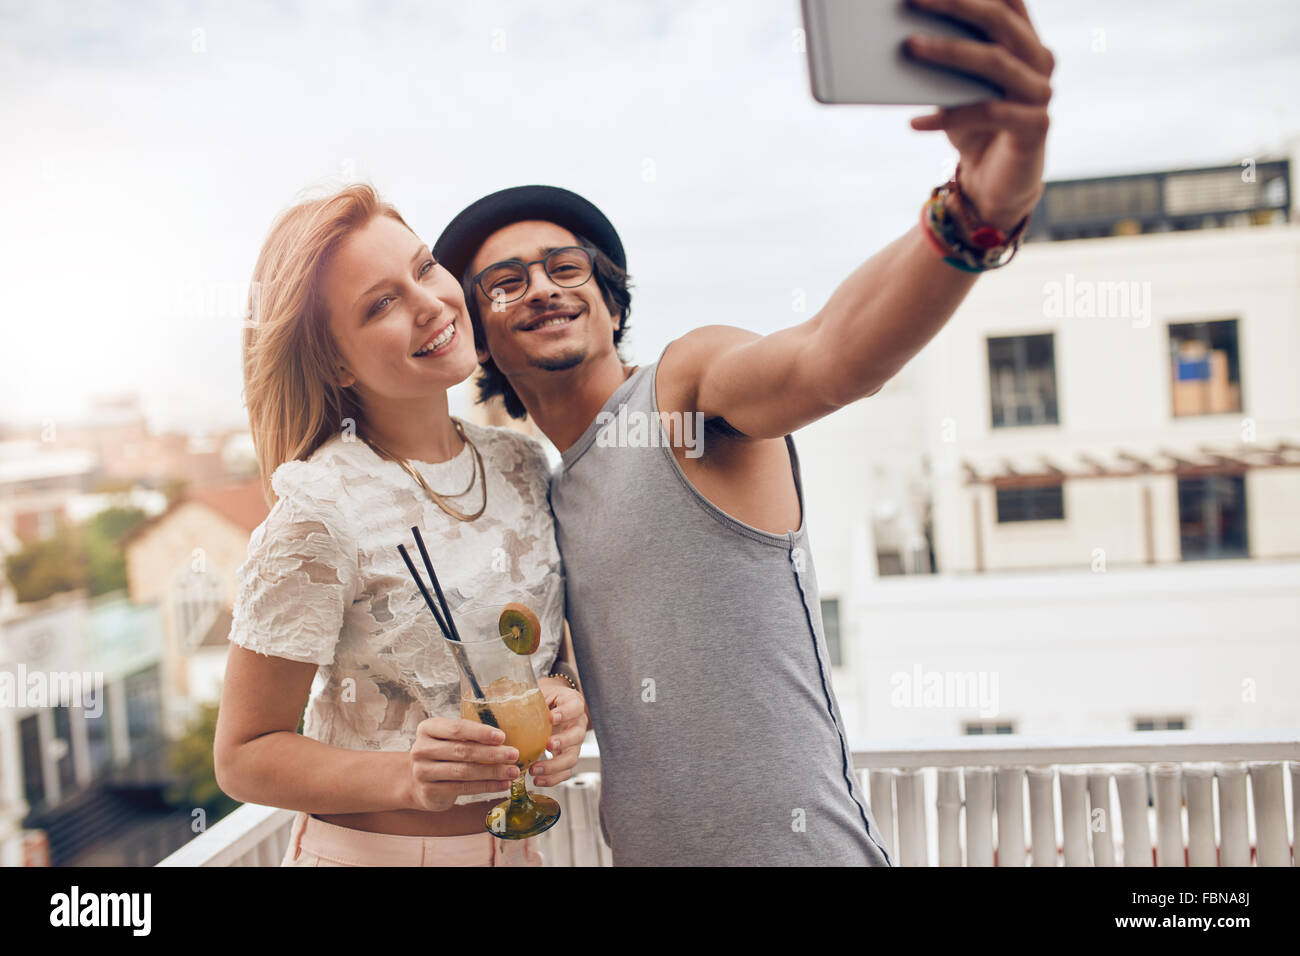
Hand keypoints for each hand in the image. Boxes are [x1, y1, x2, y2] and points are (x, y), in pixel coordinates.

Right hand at [405, 716, 520, 812]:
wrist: (417, 781)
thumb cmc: (443, 754)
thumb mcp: (449, 738)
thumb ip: (469, 735)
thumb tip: (506, 739)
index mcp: (428, 728)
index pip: (457, 728)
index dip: (480, 732)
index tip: (502, 737)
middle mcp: (422, 749)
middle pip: (462, 750)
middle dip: (492, 753)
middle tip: (514, 755)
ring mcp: (423, 771)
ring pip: (464, 771)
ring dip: (493, 772)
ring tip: (513, 771)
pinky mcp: (429, 791)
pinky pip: (463, 788)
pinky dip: (486, 786)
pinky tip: (502, 785)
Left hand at [531, 677, 588, 787]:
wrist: (555, 706)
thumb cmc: (546, 698)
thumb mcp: (541, 692)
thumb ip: (528, 696)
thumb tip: (493, 695)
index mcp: (572, 704)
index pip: (574, 707)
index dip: (565, 713)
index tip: (551, 717)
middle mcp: (577, 724)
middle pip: (577, 735)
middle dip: (562, 742)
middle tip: (547, 745)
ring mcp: (574, 743)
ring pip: (571, 758)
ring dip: (554, 766)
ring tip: (535, 769)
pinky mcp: (567, 757)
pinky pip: (565, 772)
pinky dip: (552, 778)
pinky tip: (537, 780)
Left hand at [904, 0, 1054, 229]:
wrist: (995, 184)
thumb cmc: (972, 128)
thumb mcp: (956, 88)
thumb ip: (945, 58)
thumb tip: (904, 34)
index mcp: (1024, 40)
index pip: (1005, 0)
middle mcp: (1040, 60)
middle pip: (999, 21)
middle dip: (956, 5)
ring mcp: (1041, 92)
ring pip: (995, 62)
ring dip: (949, 51)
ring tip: (909, 46)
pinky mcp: (1036, 126)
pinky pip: (989, 113)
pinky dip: (948, 116)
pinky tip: (915, 122)